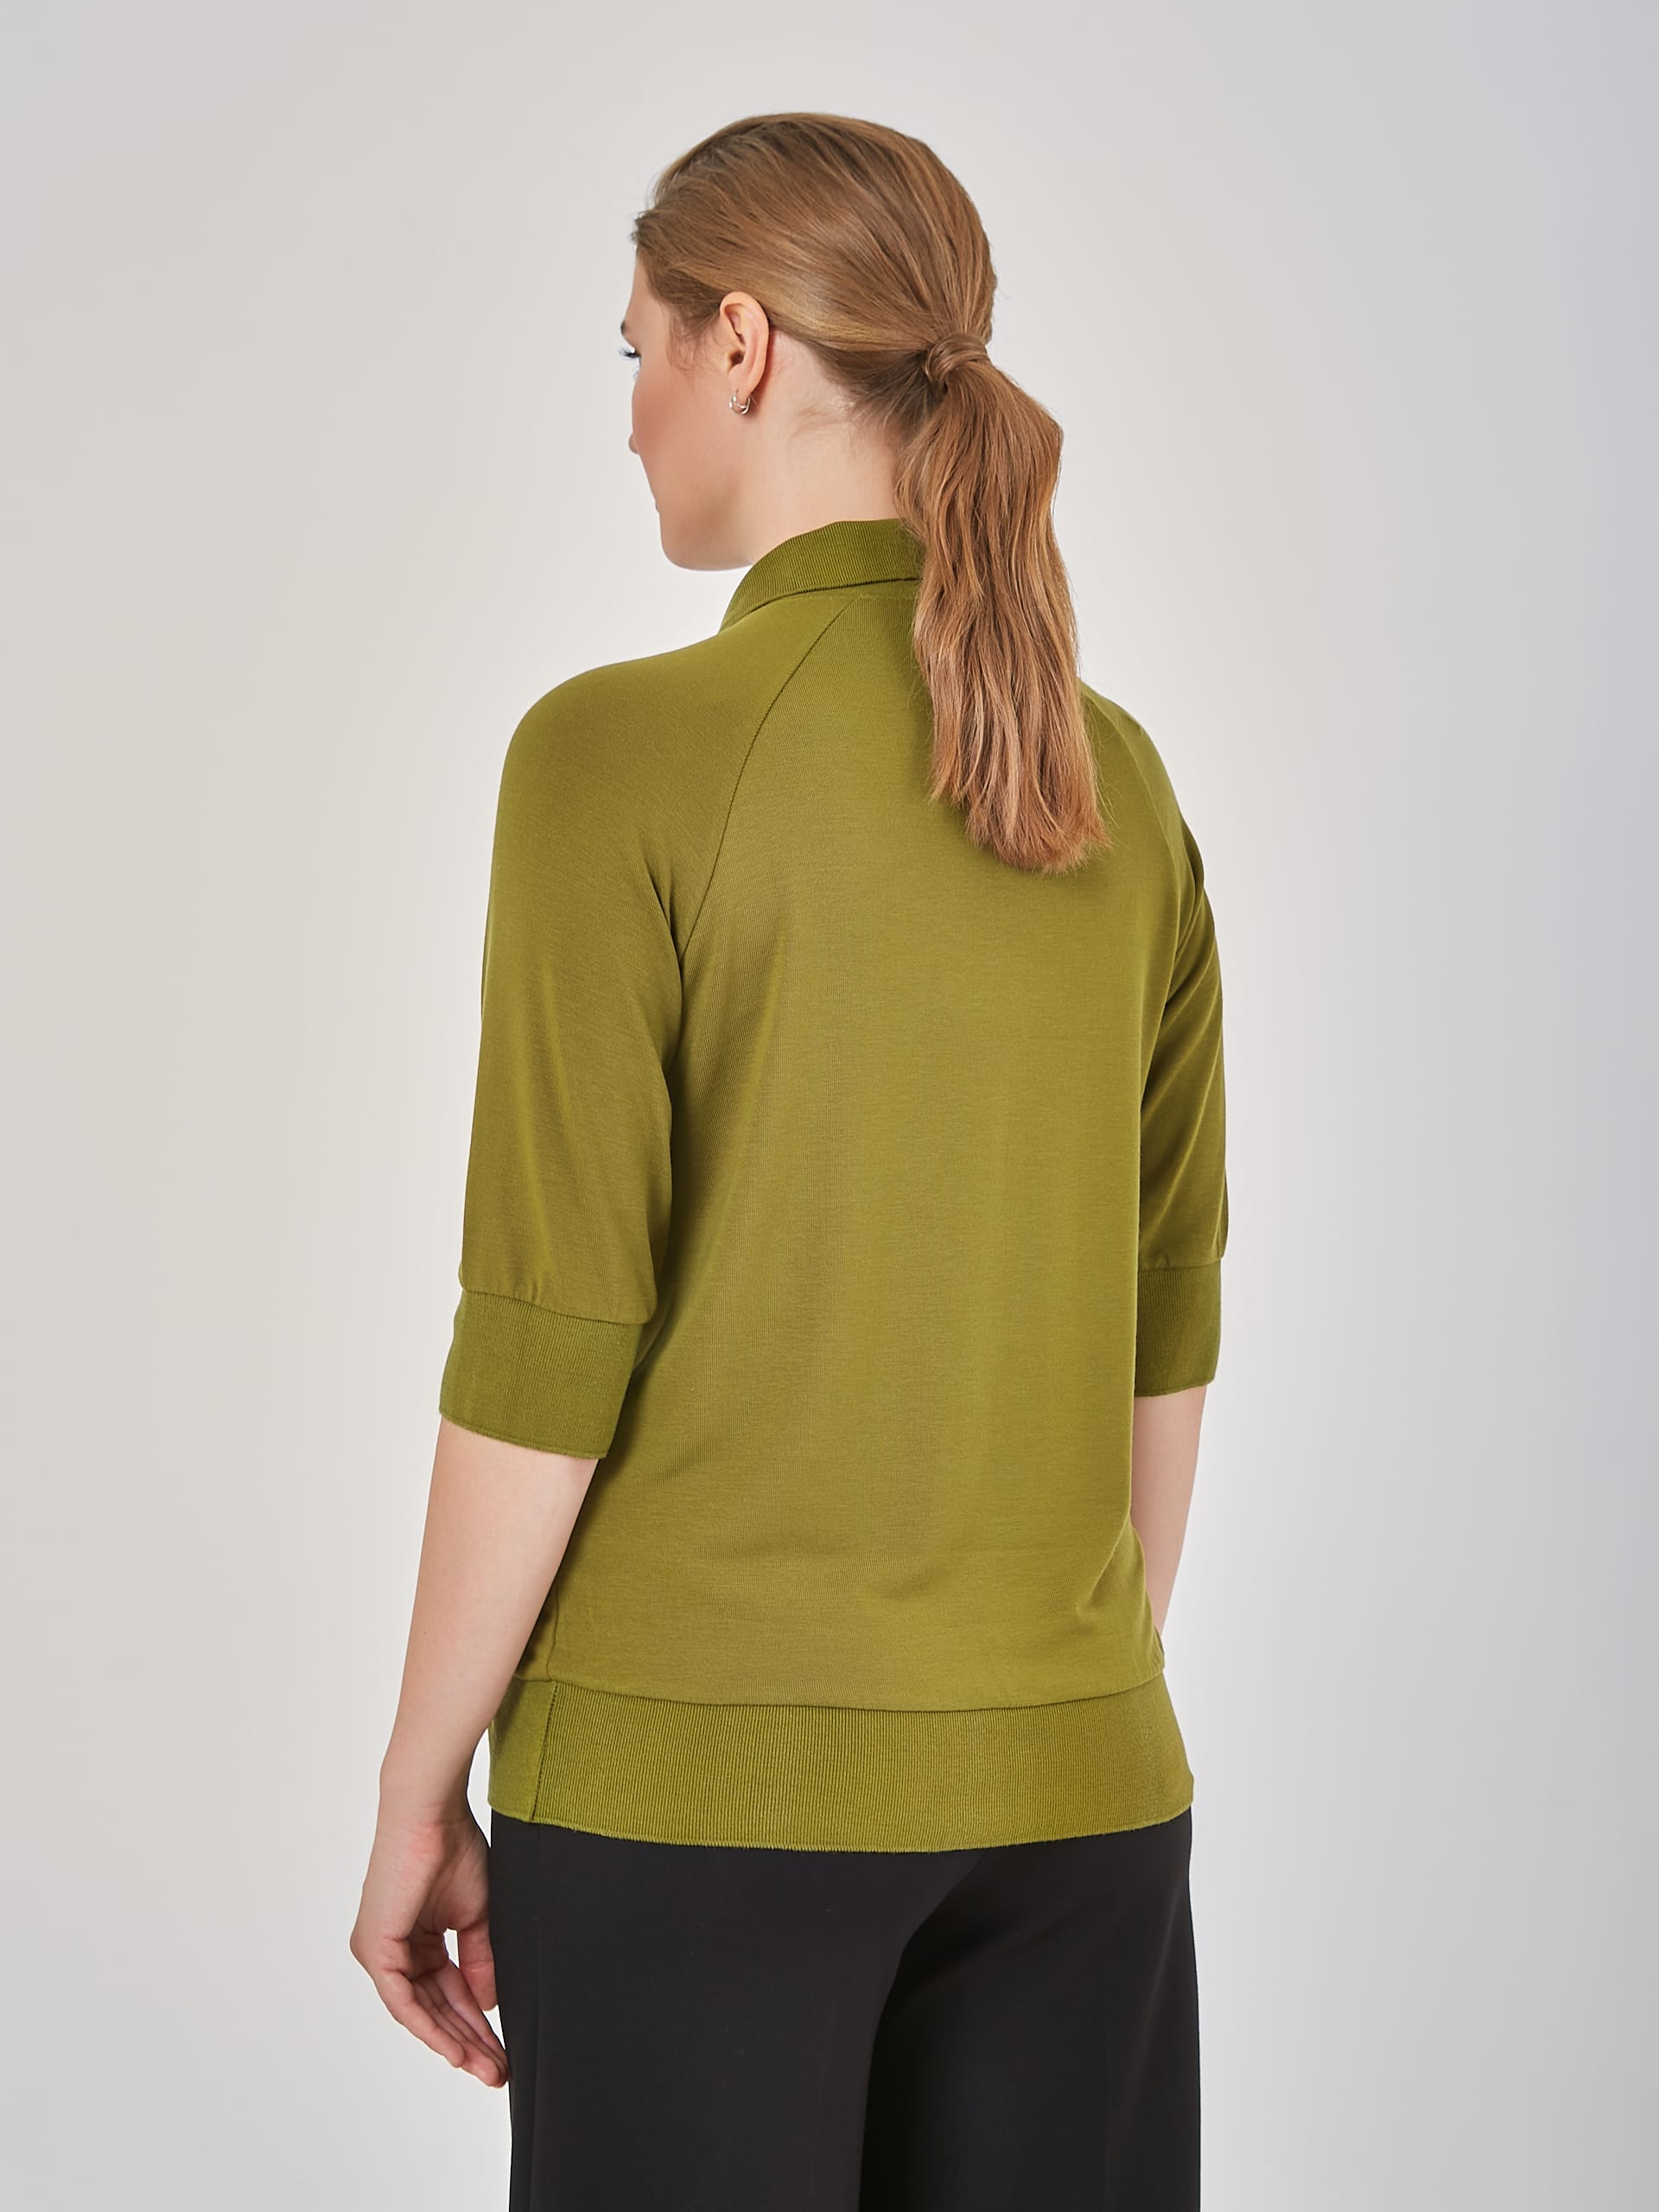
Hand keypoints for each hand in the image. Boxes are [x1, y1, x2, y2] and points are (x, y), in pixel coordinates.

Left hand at [350, 1804, 508, 2086]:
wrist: (432, 1814)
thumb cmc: (454, 1849)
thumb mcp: (476, 1916)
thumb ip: (479, 1962)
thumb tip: (486, 2005)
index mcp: (414, 1941)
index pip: (448, 1993)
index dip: (476, 2024)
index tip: (503, 2049)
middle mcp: (393, 1951)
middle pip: (434, 2010)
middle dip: (468, 2043)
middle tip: (498, 2072)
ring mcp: (380, 1952)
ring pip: (419, 2012)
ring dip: (454, 2043)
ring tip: (486, 2068)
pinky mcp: (374, 1949)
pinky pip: (403, 2001)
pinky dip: (430, 2027)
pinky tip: (455, 2051)